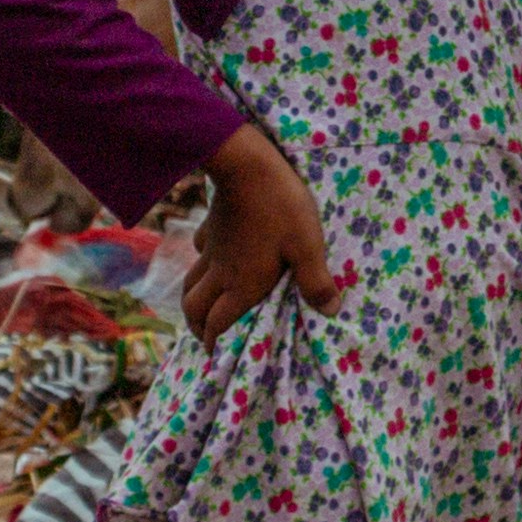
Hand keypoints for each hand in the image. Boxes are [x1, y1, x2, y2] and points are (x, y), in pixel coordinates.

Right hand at [183, 127, 339, 343]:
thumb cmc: (281, 208)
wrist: (247, 165)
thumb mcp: (307, 246)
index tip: (215, 356)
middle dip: (196, 328)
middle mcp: (221, 272)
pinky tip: (215, 257)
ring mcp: (213, 248)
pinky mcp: (212, 225)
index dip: (213, 343)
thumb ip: (316, 281)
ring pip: (190, 281)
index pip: (217, 323)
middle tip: (206, 337)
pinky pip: (201, 250)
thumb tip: (330, 311)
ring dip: (193, 300)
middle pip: (194, 307)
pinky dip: (204, 262)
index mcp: (242, 285)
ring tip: (202, 308)